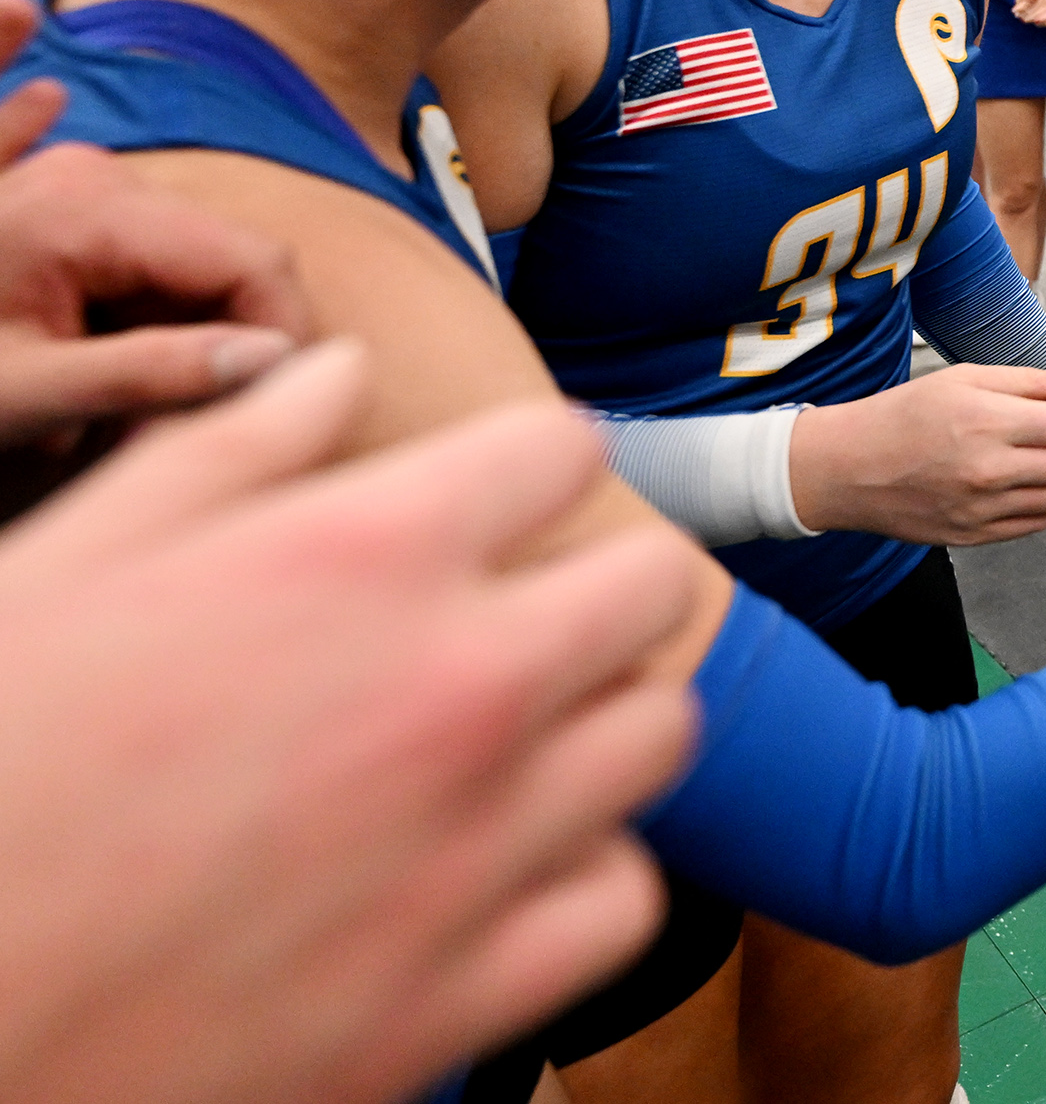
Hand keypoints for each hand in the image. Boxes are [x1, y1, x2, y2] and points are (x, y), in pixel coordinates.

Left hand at [0, 0, 310, 469]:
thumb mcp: (28, 392)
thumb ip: (153, 375)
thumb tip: (275, 364)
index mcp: (95, 209)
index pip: (254, 264)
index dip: (286, 340)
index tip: (276, 416)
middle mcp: (100, 180)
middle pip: (230, 266)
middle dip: (235, 350)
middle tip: (196, 435)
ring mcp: (85, 191)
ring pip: (197, 273)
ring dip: (191, 345)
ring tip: (132, 423)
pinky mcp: (73, 216)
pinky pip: (153, 274)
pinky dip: (156, 329)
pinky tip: (124, 392)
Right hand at [0, 343, 700, 1103]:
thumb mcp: (79, 555)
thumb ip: (235, 446)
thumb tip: (338, 371)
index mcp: (366, 557)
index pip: (564, 448)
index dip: (528, 461)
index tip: (497, 493)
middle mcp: (459, 688)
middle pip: (650, 587)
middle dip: (594, 581)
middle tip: (522, 607)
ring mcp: (481, 843)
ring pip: (655, 736)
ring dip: (598, 719)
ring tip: (515, 729)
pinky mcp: (471, 985)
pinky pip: (621, 897)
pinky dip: (582, 871)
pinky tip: (508, 858)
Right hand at [790, 364, 1045, 545]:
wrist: (846, 469)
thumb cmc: (903, 414)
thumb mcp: (961, 380)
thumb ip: (1025, 383)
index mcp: (990, 423)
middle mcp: (990, 470)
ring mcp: (983, 509)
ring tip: (1028, 456)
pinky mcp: (975, 537)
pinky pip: (1035, 524)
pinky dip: (1037, 504)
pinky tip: (1011, 483)